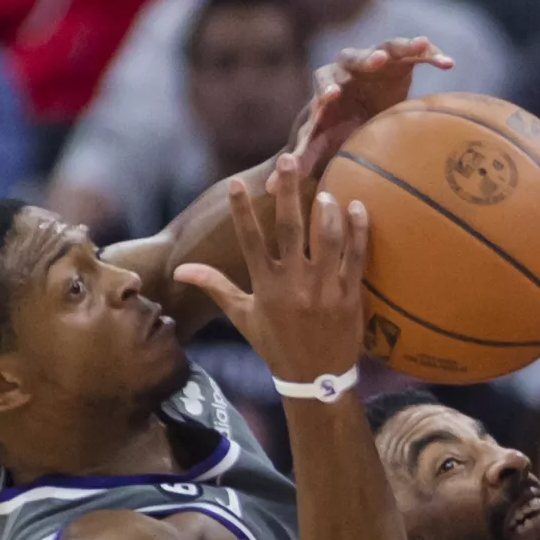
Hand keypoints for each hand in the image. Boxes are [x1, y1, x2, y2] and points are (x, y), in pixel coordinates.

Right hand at [173, 156, 367, 385]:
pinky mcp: (350, 295)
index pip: (250, 241)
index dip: (242, 211)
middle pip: (290, 229)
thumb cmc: (276, 345)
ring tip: (325, 191)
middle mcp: (294, 284)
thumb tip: (180, 271)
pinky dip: (359, 230)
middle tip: (290, 160)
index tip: (236, 183)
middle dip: (288, 193)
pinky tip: (358, 207)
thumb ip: (216, 287)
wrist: (315, 379)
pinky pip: (357, 256)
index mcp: (266, 286)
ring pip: (327, 239)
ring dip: (327, 210)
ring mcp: (324, 288)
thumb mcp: (243, 317)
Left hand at [289, 37, 453, 175]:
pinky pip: (414, 53)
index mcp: (327, 89)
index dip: (328, 91)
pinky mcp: (398, 59)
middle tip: (375, 62)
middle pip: (352, 59)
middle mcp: (348, 69)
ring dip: (399, 48)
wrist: (359, 108)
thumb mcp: (320, 146)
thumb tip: (268, 191)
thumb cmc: (336, 130)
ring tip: (417, 47)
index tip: (333, 98)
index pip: (323, 86)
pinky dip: (429, 53)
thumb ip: (300, 161)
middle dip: (363, 60)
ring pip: (385, 48)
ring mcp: (374, 60)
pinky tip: (448, 62)